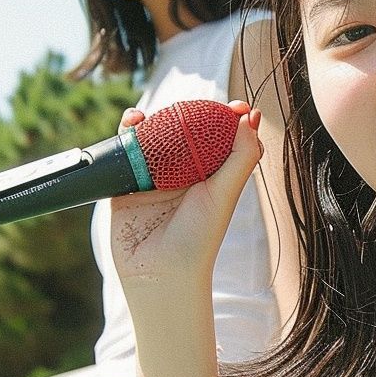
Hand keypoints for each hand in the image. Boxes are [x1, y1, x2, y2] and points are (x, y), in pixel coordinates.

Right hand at [110, 101, 262, 297]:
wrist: (158, 272)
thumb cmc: (199, 240)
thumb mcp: (225, 195)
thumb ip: (240, 157)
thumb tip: (250, 118)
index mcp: (211, 179)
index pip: (221, 142)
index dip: (228, 121)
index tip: (237, 105)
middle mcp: (183, 177)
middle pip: (185, 134)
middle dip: (187, 114)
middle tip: (192, 104)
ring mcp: (154, 180)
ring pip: (153, 139)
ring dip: (154, 120)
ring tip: (153, 113)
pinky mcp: (126, 185)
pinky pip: (125, 152)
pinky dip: (127, 133)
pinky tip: (132, 121)